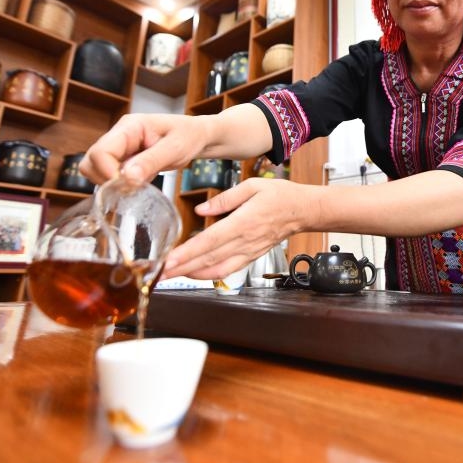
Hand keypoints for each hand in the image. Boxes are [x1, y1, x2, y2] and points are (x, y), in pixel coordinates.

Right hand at [79, 113, 205, 183]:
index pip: (101, 151)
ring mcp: (119, 149)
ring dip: (111, 184)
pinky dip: (120, 186)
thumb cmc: (188, 136)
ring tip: (138, 185)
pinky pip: (109, 177)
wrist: (196, 137)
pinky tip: (139, 184)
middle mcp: (119, 137)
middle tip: (131, 188)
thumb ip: (151, 161)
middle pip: (91, 161)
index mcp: (129, 127)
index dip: (108, 173)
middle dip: (106, 180)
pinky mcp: (123, 161)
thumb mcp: (175, 148)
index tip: (127, 185)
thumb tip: (128, 178)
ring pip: (95, 170)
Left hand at [162, 178, 317, 278]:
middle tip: (158, 273)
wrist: (303, 211)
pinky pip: (228, 270)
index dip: (188, 253)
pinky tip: (195, 274)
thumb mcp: (252, 186)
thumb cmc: (280, 196)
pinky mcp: (251, 256)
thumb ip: (224, 199)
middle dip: (181, 268)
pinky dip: (209, 275)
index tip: (170, 260)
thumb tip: (201, 210)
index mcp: (243, 222)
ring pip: (217, 269)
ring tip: (171, 276)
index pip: (210, 241)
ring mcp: (248, 252)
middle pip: (208, 259)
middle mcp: (244, 241)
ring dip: (192, 275)